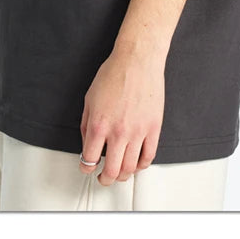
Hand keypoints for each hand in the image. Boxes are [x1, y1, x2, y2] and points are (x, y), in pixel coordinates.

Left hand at [79, 45, 164, 184]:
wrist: (138, 59)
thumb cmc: (114, 73)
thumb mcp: (89, 98)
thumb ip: (86, 124)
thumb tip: (87, 144)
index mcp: (98, 124)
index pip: (89, 159)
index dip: (86, 168)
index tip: (87, 168)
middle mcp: (118, 132)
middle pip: (111, 171)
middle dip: (104, 179)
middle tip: (103, 178)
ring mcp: (137, 131)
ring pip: (130, 168)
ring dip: (122, 176)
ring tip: (119, 173)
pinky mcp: (153, 128)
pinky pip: (149, 156)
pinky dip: (142, 166)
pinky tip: (137, 163)